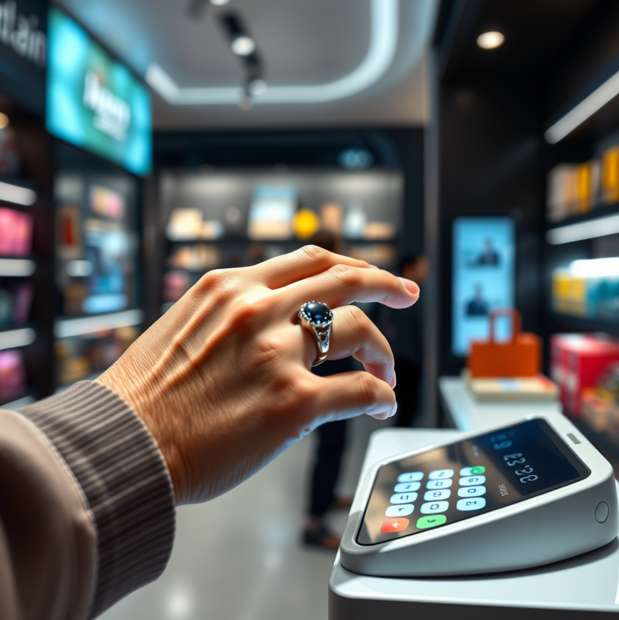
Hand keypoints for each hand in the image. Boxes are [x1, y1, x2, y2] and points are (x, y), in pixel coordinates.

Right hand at [97, 246, 418, 503]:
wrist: (125, 445)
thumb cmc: (147, 394)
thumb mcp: (185, 324)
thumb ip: (232, 313)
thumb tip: (277, 319)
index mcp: (232, 287)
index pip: (310, 260)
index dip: (350, 263)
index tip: (370, 272)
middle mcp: (259, 310)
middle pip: (347, 281)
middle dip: (386, 283)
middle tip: (407, 293)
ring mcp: (278, 354)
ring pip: (361, 329)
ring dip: (384, 350)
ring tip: (386, 371)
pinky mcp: (293, 403)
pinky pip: (360, 389)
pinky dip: (381, 394)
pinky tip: (381, 403)